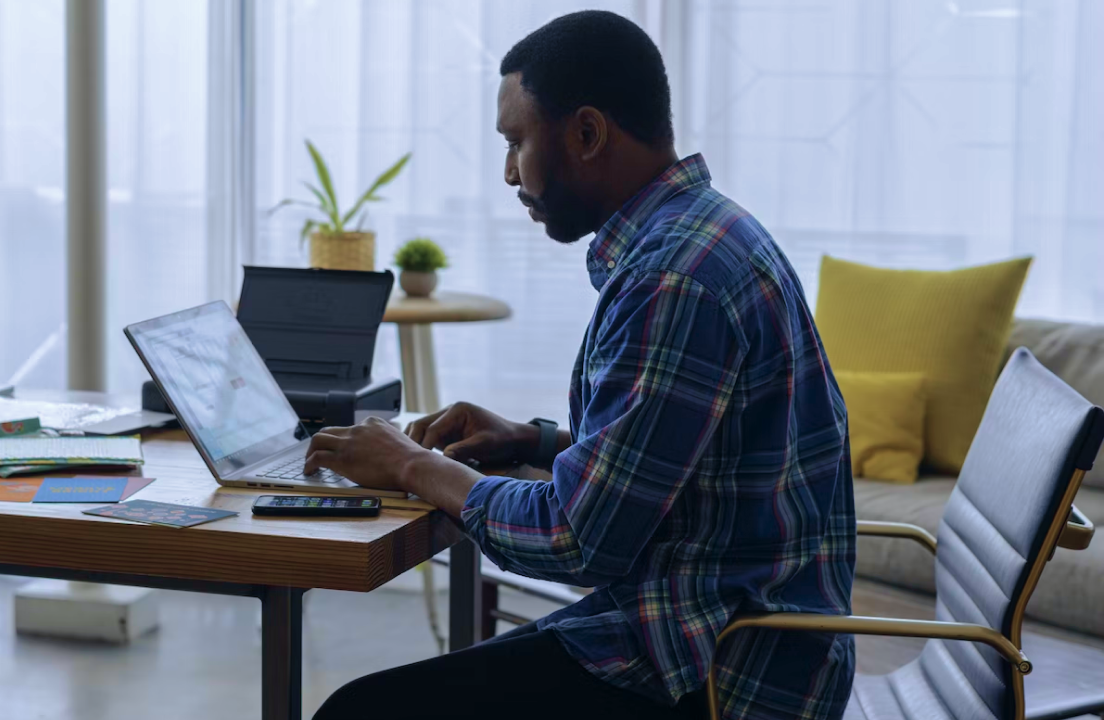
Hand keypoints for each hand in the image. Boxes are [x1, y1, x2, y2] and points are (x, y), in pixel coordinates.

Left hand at [304, 417, 428, 490]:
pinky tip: (310, 471)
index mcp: (372, 423)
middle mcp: (358, 429)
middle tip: (318, 453)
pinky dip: (309, 464)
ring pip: (318, 440)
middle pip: (330, 430)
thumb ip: (387, 441)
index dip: (343, 440)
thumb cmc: (411, 459)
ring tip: (309, 463)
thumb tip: (386, 452)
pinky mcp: (342, 459)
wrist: (411, 464)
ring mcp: (348, 442)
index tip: (341, 449)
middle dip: (322, 442)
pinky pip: (317, 457)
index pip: (350, 428)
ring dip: (310, 451)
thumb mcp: (399, 440)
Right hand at [405, 402, 537, 466]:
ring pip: (420, 430)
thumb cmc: (502, 439)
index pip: (432, 428)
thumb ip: (464, 449)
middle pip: (420, 425)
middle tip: (408, 463)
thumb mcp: (484, 444)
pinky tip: (417, 461)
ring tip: (408, 463)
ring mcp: (445, 422)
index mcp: (457, 410)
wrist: (513, 439)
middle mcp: (448, 413)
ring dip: (413, 444)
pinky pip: (427, 438)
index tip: (419, 463)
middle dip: (413, 443)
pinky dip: (420, 447)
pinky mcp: (445, 433)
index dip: (424, 446)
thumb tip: (444, 457)